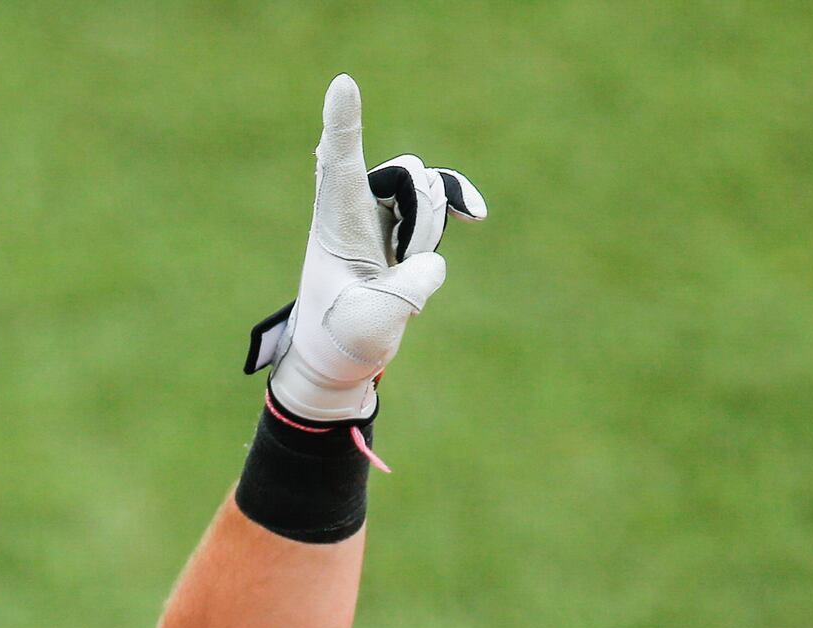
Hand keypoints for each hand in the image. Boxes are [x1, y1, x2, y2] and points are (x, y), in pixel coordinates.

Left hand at [244, 76, 484, 423]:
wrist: (337, 358)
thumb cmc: (340, 341)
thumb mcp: (375, 322)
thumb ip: (410, 287)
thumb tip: (432, 261)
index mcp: (336, 225)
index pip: (339, 164)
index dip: (343, 124)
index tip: (343, 83)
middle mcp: (355, 209)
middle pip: (404, 176)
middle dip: (422, 210)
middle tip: (407, 261)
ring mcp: (379, 215)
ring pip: (426, 191)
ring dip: (430, 228)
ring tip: (403, 273)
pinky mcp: (399, 227)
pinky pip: (437, 200)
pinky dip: (458, 203)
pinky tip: (477, 215)